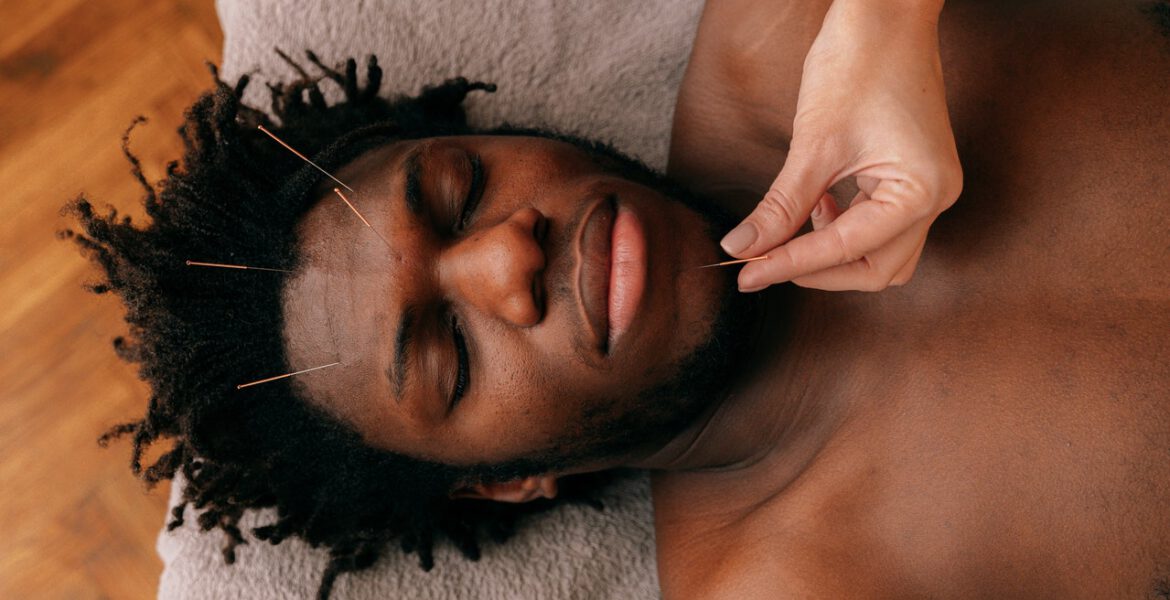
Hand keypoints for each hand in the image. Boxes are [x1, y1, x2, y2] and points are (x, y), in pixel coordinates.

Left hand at [720, 0, 961, 291]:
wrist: (886, 14)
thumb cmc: (858, 64)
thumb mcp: (813, 145)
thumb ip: (781, 206)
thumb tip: (742, 247)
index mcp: (921, 191)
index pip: (847, 250)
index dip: (790, 265)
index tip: (746, 275)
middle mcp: (936, 198)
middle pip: (875, 270)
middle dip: (817, 271)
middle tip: (762, 262)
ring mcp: (929, 189)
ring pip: (880, 254)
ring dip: (833, 253)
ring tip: (792, 225)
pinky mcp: (914, 178)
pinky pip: (880, 226)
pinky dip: (844, 229)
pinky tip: (816, 205)